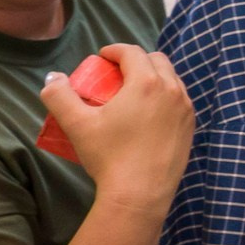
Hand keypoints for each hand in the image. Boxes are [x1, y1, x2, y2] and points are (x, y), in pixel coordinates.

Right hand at [43, 44, 192, 213]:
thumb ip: (59, 96)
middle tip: (117, 73)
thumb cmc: (108, 156)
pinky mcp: (191, 128)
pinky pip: (180, 101)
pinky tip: (151, 110)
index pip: (133, 52)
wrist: (140, 194)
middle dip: (137, 60)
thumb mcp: (76, 124)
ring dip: (154, 76)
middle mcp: (173, 91)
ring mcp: (186, 110)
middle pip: (157, 60)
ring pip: (172, 80)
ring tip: (134, 90)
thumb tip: (52, 78)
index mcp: (147, 82)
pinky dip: (166, 96)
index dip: (115, 50)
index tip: (102, 57)